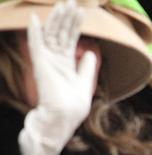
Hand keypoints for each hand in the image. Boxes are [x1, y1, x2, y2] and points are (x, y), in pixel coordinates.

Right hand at [18, 0, 97, 154]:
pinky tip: (33, 17)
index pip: (70, 40)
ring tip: (63, 4)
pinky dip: (33, 31)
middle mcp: (55, 60)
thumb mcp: (85, 83)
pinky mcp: (40, 64)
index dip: (74, 26)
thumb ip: (86, 68)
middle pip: (60, 33)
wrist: (62, 119)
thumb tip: (91, 55)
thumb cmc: (73, 106)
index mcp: (66, 64)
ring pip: (51, 34)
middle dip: (66, 18)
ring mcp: (47, 61)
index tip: (81, 12)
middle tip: (72, 2)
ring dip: (56, 19)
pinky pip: (35, 44)